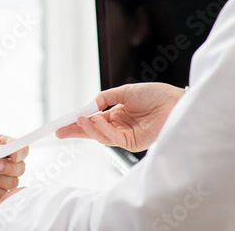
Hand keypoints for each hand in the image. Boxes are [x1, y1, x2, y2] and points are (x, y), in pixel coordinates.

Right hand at [55, 83, 183, 152]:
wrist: (175, 102)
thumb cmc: (156, 95)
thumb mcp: (125, 91)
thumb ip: (106, 98)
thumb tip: (90, 105)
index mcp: (119, 114)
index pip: (94, 119)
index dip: (78, 120)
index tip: (63, 121)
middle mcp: (120, 126)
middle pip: (93, 131)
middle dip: (76, 131)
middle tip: (59, 131)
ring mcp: (126, 136)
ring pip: (101, 135)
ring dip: (88, 128)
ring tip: (78, 119)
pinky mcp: (133, 143)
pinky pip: (113, 137)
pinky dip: (102, 129)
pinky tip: (97, 119)